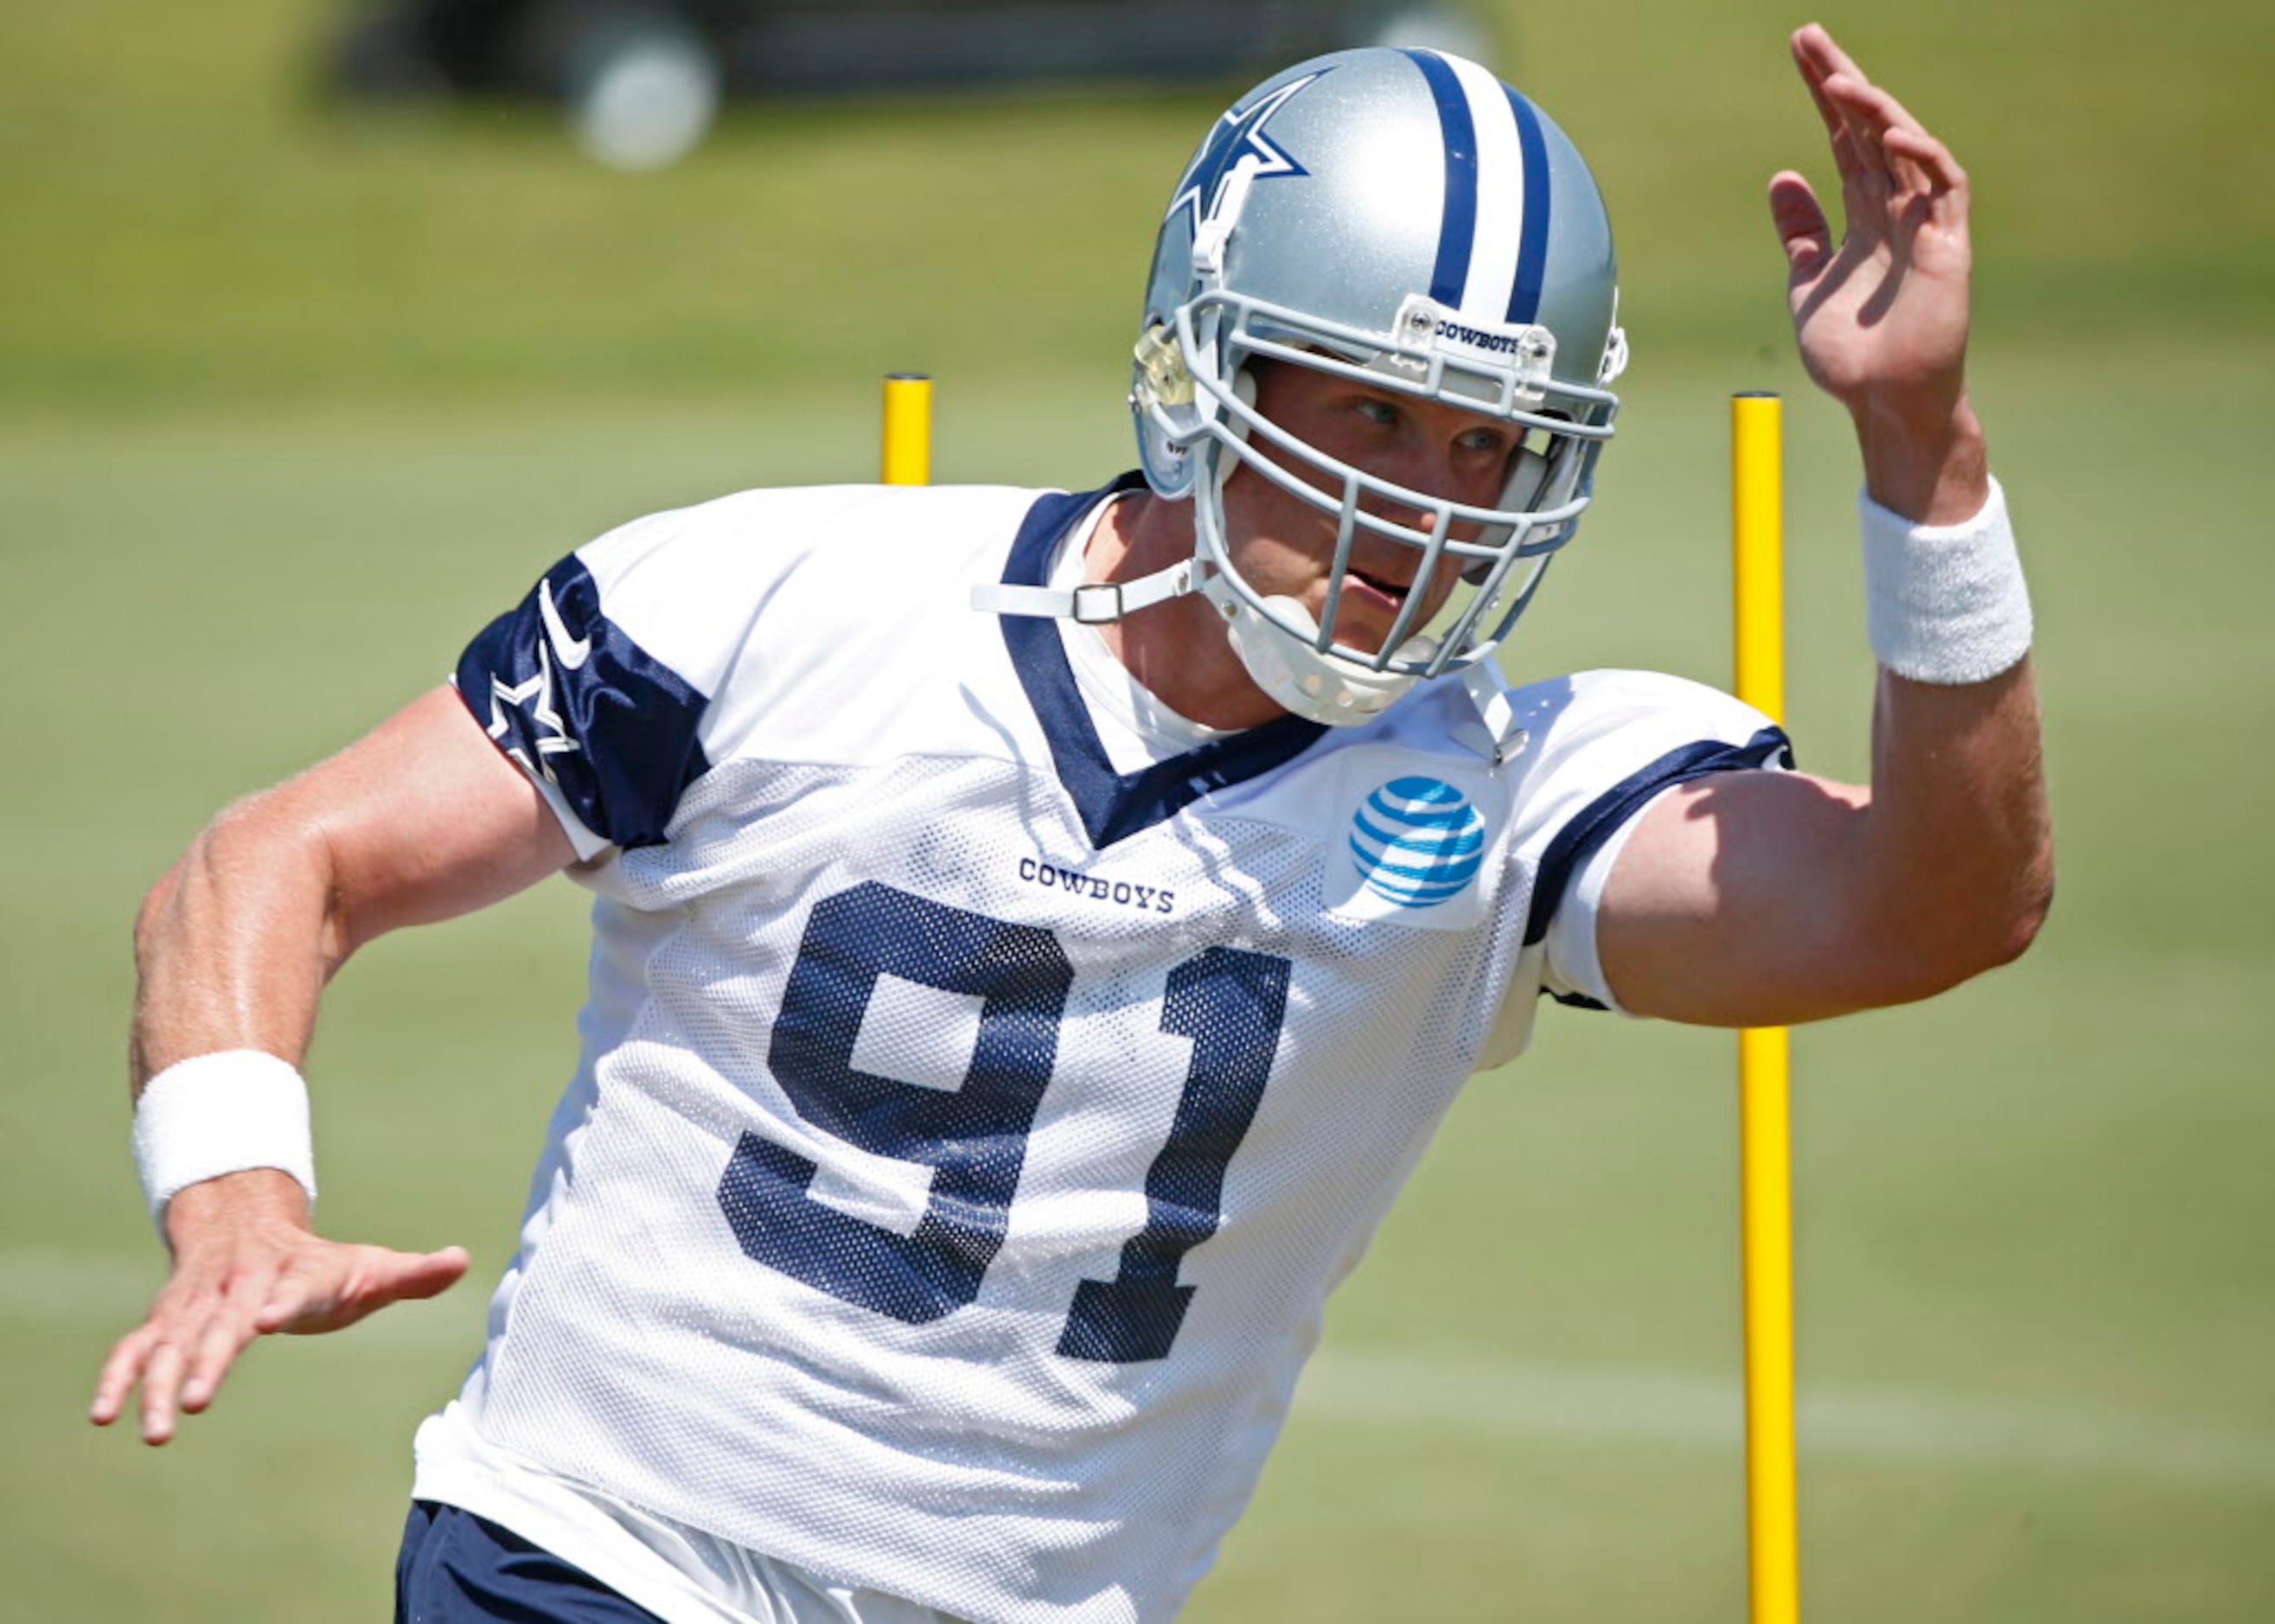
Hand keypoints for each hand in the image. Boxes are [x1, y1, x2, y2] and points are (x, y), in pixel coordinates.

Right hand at [89, 1170, 467, 1444]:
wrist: (247, 1227)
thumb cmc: (320, 1264)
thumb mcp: (370, 1265)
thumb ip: (413, 1273)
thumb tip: (464, 1261)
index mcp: (296, 1275)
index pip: (293, 1288)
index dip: (280, 1302)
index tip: (264, 1322)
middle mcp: (239, 1288)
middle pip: (221, 1324)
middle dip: (207, 1360)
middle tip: (197, 1402)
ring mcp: (198, 1305)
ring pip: (172, 1342)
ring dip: (159, 1384)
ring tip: (156, 1431)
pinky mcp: (168, 1321)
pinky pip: (137, 1349)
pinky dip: (119, 1377)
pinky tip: (106, 1414)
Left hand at [1771, 24, 1985, 520]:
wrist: (1882, 404)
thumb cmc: (1851, 356)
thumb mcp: (1808, 284)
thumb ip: (1801, 232)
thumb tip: (1782, 176)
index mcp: (1863, 214)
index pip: (1841, 140)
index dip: (1822, 96)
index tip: (1799, 52)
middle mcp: (1896, 209)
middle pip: (1868, 129)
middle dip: (1840, 82)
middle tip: (1808, 37)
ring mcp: (1925, 223)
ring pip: (1904, 146)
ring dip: (1872, 109)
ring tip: (1837, 80)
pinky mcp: (1950, 245)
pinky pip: (1942, 184)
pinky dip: (1918, 155)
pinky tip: (1886, 134)